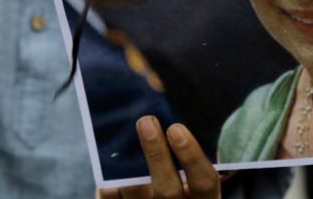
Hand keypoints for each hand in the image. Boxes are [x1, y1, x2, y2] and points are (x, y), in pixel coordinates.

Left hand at [100, 116, 220, 198]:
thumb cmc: (181, 182)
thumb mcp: (193, 177)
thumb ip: (187, 157)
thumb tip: (166, 122)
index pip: (205, 182)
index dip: (192, 156)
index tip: (176, 129)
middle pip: (169, 191)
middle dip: (157, 155)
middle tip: (146, 123)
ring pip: (140, 198)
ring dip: (130, 171)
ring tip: (122, 146)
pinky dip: (110, 189)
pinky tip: (108, 175)